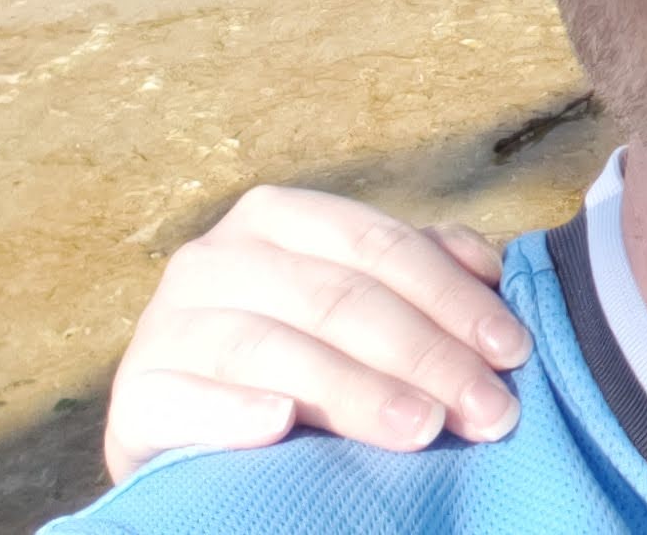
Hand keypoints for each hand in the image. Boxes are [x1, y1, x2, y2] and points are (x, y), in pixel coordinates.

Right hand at [103, 186, 531, 482]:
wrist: (190, 426)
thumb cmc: (296, 357)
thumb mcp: (357, 305)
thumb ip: (421, 271)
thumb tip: (490, 267)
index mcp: (277, 218)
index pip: (379, 247)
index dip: (452, 297)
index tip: (513, 351)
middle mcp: (215, 258)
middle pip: (337, 299)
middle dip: (425, 356)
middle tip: (489, 410)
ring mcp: (166, 326)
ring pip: (273, 350)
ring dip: (353, 390)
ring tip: (422, 429)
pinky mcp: (134, 397)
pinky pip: (186, 401)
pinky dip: (235, 413)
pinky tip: (281, 427)